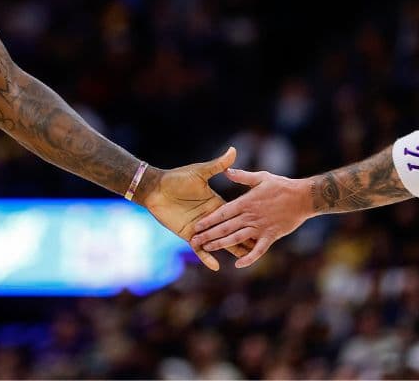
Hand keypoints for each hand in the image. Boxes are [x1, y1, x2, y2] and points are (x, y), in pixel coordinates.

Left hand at [142, 147, 252, 270]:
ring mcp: (199, 227)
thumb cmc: (177, 178)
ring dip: (228, 250)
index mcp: (216, 202)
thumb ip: (218, 165)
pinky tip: (216, 267)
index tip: (262, 224)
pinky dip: (206, 257)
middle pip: (230, 230)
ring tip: (242, 261)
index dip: (248, 220)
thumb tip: (233, 150)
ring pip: (217, 241)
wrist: (155, 188)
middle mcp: (210, 216)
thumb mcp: (200, 171)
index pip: (235, 214)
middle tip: (259, 246)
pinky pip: (199, 249)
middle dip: (243, 238)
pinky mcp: (187, 234)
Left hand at [190, 168, 312, 268]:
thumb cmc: (283, 185)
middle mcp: (250, 216)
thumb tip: (227, 171)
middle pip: (225, 227)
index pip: (222, 212)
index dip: (208, 220)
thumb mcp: (261, 177)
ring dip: (221, 245)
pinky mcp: (271, 236)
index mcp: (246, 202)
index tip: (197, 225)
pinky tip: (238, 264)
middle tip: (194, 240)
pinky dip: (249, 258)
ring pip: (236, 239)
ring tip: (207, 248)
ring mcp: (260, 228)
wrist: (304, 197)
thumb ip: (242, 176)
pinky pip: (258, 250)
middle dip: (208, 234)